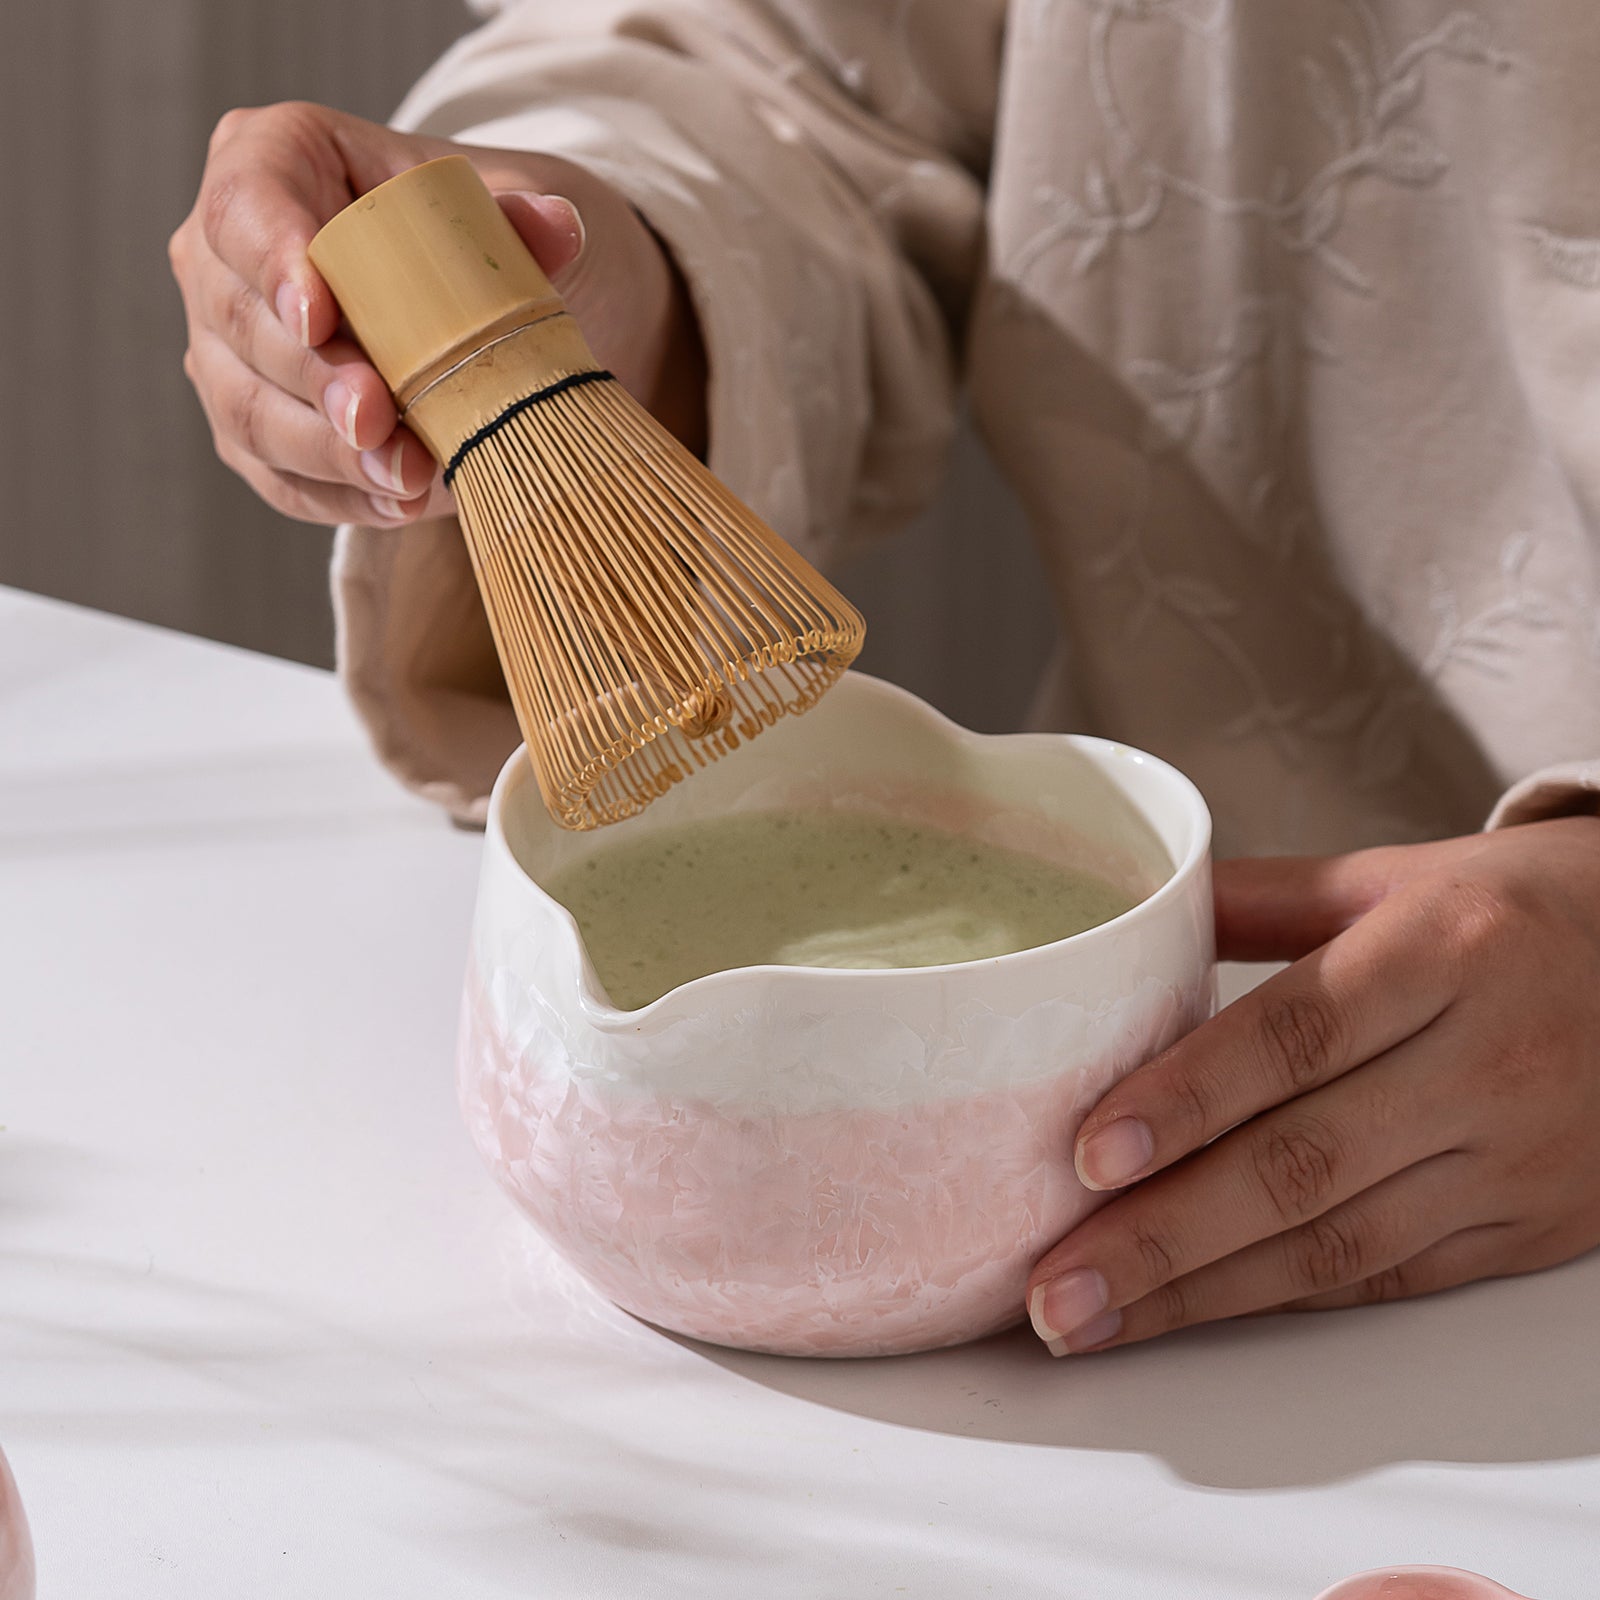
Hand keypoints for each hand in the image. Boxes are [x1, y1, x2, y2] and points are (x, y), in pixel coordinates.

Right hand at [170, 101, 705, 528]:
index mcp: (276, 160)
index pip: (247, 204)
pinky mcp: (255, 433)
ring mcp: (228, 350)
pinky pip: (282, 478)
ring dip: (331, 454)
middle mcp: (226, 255)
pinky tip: (403, 504)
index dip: (273, 261)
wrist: (489, 310)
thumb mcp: (507, 213)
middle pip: (241, 320)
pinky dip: (344, 497)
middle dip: (314, 379)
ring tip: (408, 477)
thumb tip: (558, 229)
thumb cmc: (478, 239)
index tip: (319, 316)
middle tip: (378, 418)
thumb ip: (518, 223)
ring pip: (250, 411)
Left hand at [1026, 816, 1599, 1353]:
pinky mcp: (1531, 1228)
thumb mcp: (1400, 874)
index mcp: (1446, 951)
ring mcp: (1515, 1158)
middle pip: (1303, 1164)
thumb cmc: (1520, 909)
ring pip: (1339, 1243)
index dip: (1188, 1099)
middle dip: (1163, 1236)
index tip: (1089, 1155)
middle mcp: (1488, 1063)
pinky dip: (1281, 1299)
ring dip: (1201, 1293)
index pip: (1297, 1035)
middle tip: (1052, 1285)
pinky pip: (1390, 1276)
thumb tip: (1133, 917)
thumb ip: (1263, 897)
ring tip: (1090, 1321)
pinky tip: (1192, 1314)